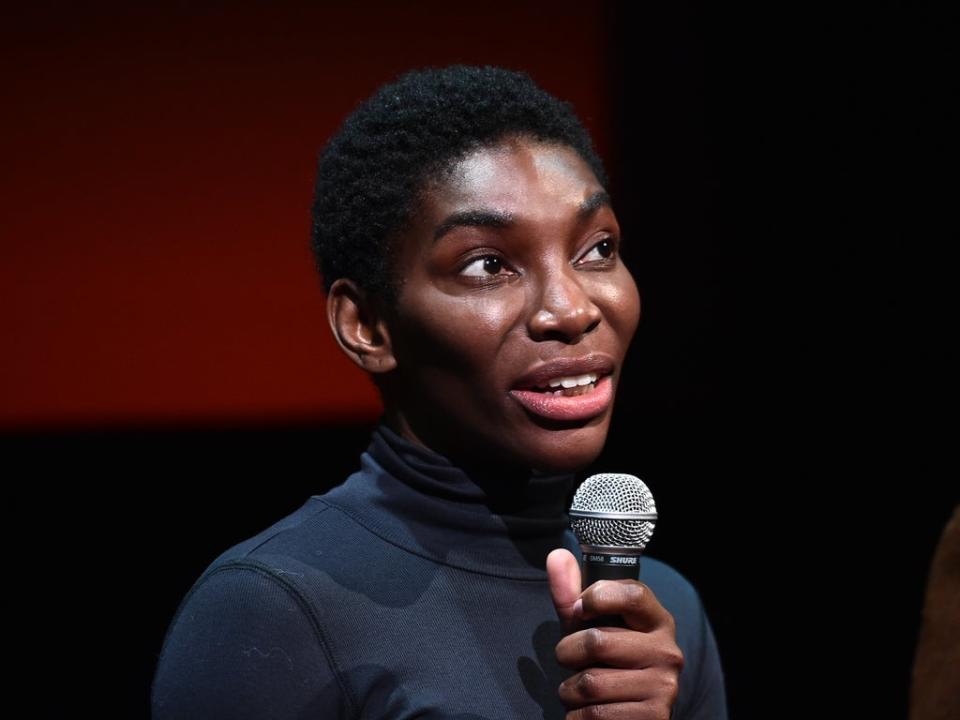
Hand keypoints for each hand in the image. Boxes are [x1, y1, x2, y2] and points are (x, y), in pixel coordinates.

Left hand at [547, 549, 683, 719]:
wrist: (630, 714)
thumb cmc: (606, 660)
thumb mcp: (588, 625)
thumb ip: (571, 593)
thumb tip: (556, 556)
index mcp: (657, 620)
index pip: (632, 594)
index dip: (597, 597)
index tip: (579, 609)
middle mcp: (668, 652)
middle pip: (597, 641)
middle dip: (567, 652)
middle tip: (568, 657)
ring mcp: (664, 688)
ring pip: (591, 683)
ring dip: (569, 690)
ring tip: (577, 689)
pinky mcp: (654, 718)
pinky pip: (594, 714)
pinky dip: (577, 716)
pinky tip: (587, 712)